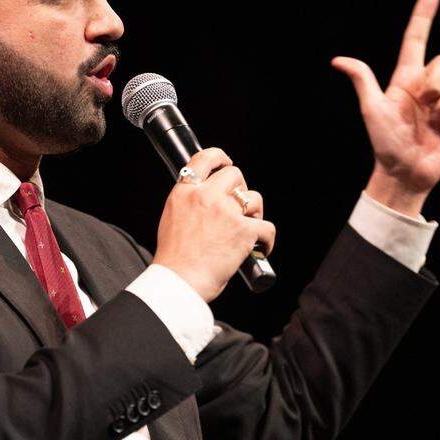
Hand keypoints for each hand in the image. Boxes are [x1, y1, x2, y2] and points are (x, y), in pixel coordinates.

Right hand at [153, 148, 274, 302]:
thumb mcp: (172, 219)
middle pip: (236, 175)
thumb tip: (206, 200)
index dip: (220, 157)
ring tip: (247, 230)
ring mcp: (226, 212)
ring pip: (254, 198)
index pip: (205, 159)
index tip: (227, 163)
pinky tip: (260, 247)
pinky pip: (267, 227)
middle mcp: (206, 197)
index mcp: (185, 193)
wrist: (180, 281)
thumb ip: (189, 203)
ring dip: (254, 213)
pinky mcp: (244, 231)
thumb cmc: (175, 259)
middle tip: (238, 207)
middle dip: (241, 189)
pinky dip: (267, 239)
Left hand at [331, 0, 439, 216]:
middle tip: (424, 104)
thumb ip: (363, 81)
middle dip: (437, 82)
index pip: (415, 41)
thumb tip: (337, 61)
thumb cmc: (385, 142)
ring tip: (435, 123)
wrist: (405, 172)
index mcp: (407, 78)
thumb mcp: (372, 110)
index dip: (422, 18)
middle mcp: (429, 85)